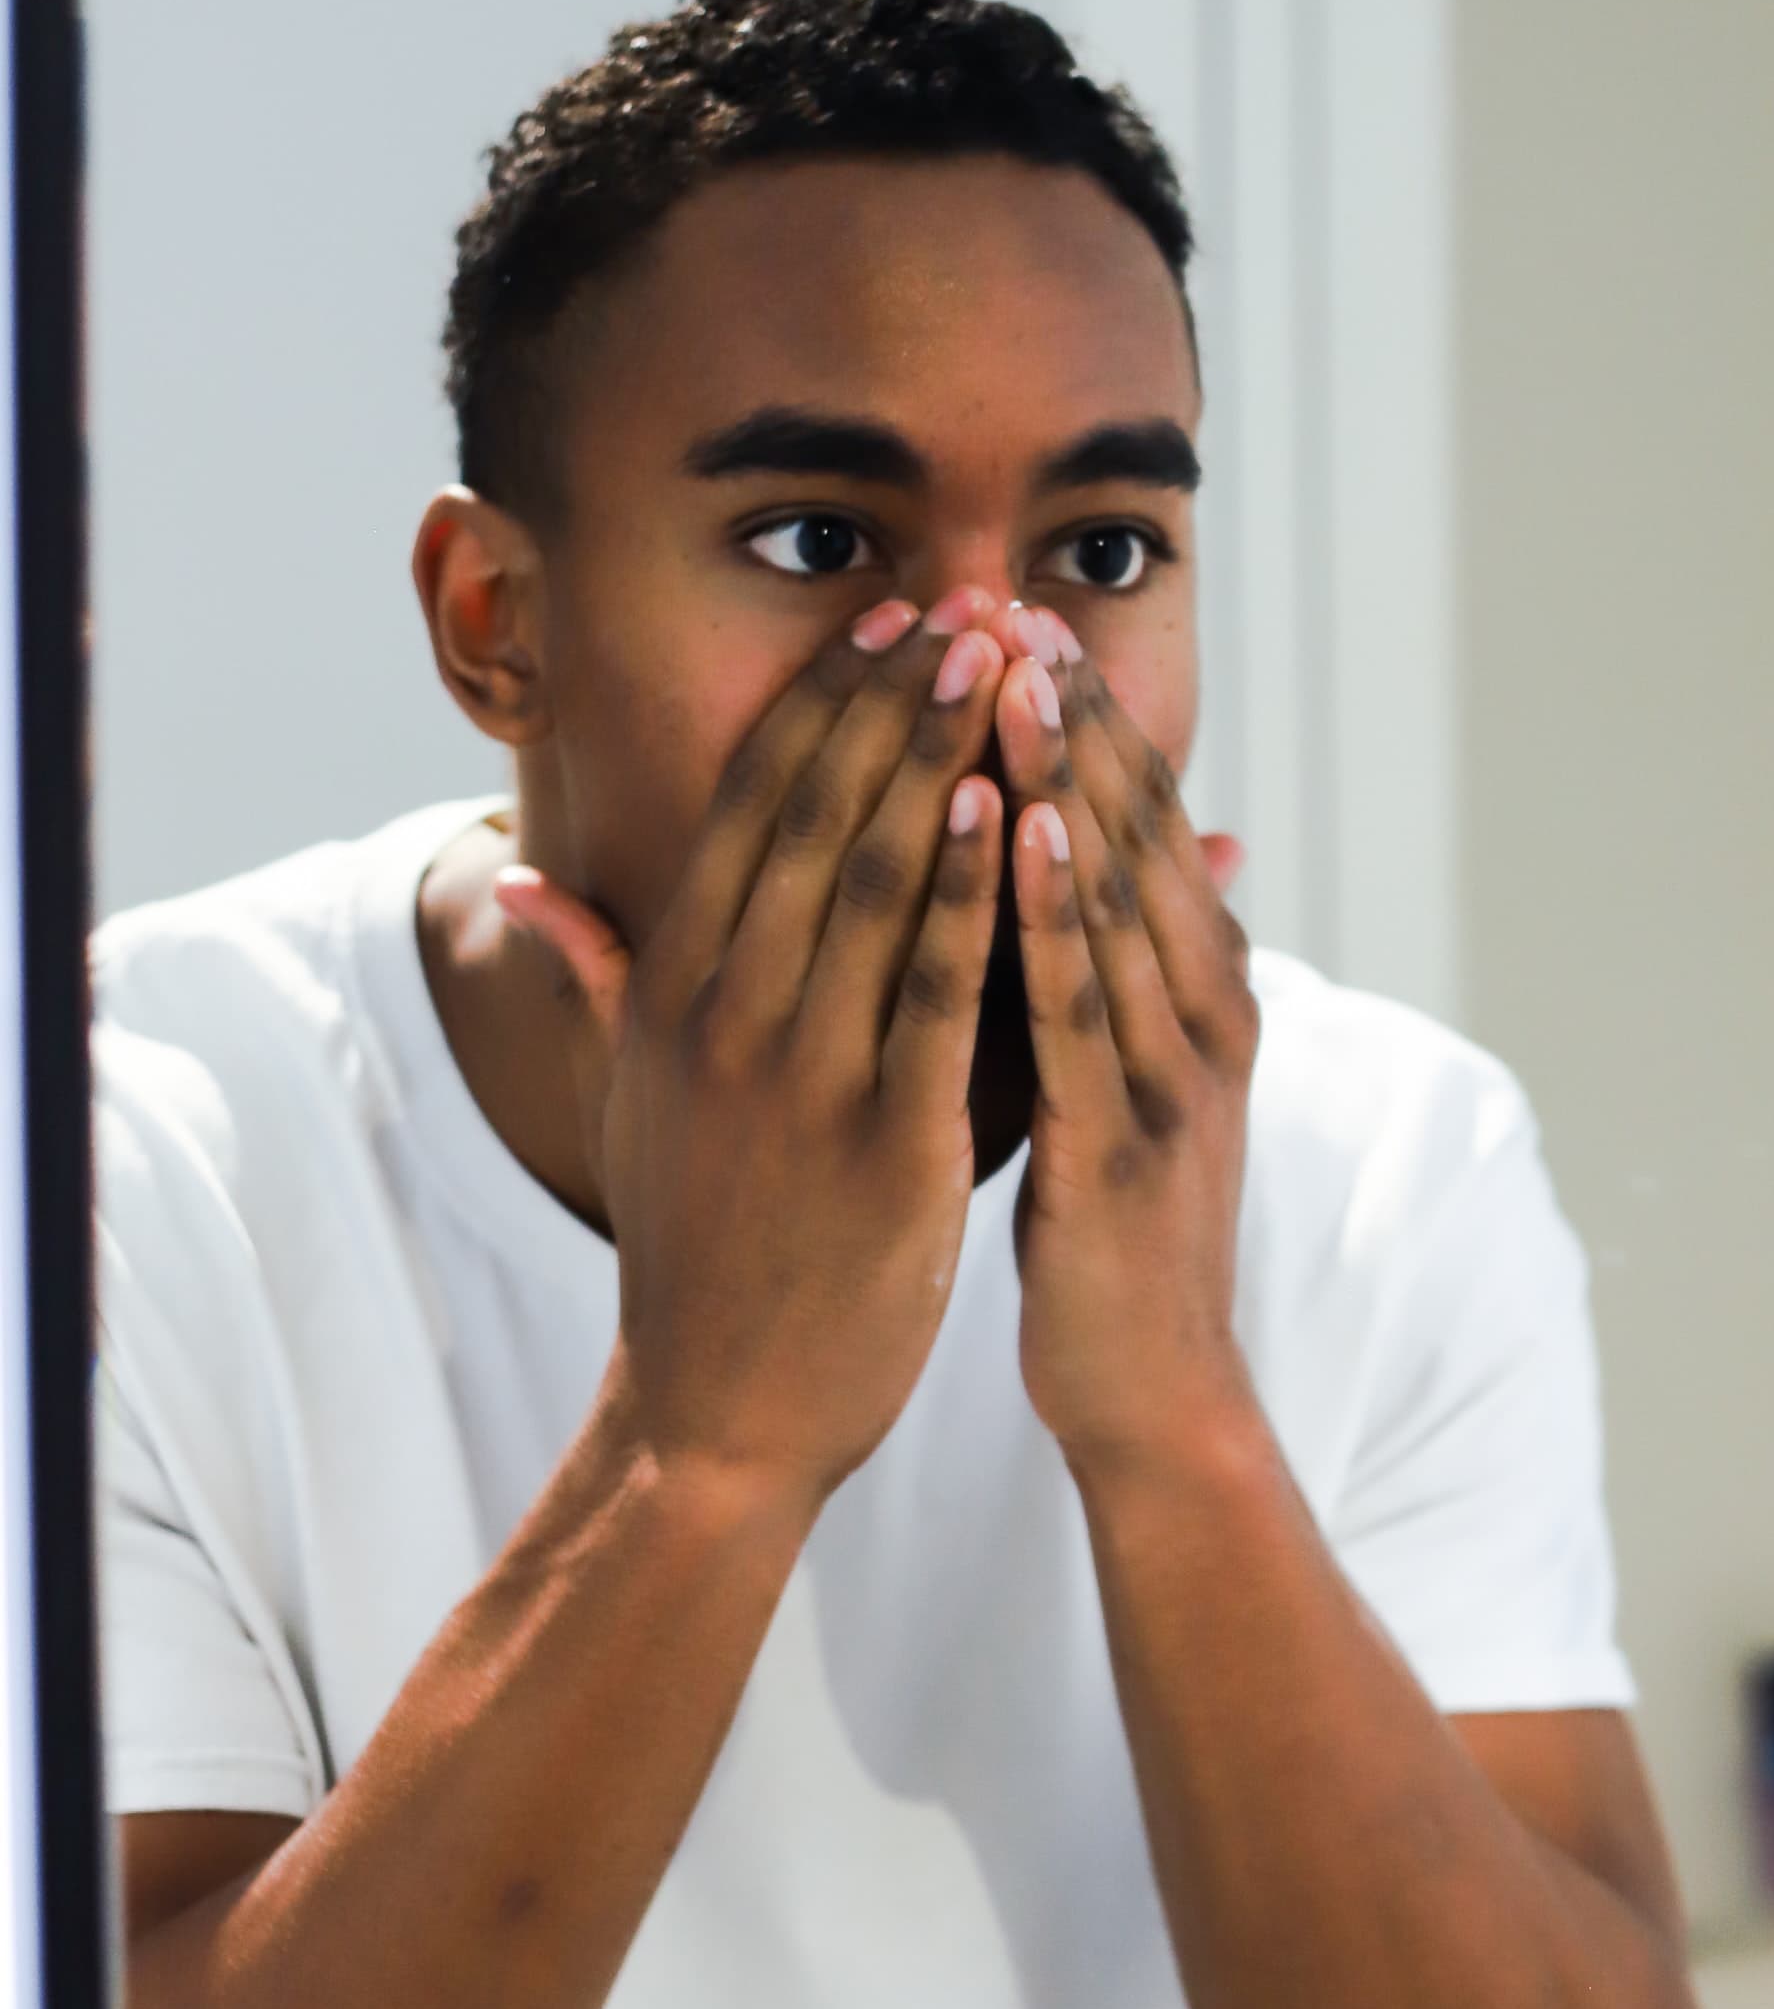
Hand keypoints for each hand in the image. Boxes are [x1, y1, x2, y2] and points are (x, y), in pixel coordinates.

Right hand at [497, 605, 1006, 1504]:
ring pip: (882, 880)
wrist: (720, 1406)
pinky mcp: (885, 1141)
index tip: (886, 619)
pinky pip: (939, 992)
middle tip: (963, 602)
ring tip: (1000, 663)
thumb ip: (596, 974)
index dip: (822, 704)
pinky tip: (1017, 812)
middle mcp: (729, 1012)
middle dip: (896, 698)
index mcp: (675, 989)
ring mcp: (804, 1073)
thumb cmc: (695, 1241)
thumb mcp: (628, 1094)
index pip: (754, 808)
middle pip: (820, 816)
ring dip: (947, 758)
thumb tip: (522, 877)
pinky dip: (980, 895)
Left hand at [990, 616, 1258, 1471]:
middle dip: (1074, 721)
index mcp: (1199, 996)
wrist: (1154, 1392)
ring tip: (1014, 678)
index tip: (1021, 619)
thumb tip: (1175, 850)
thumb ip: (1140, 966)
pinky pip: (1082, 1011)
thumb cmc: (1121, 1231)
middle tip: (1012, 606)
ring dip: (1068, 782)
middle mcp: (1201, 1019)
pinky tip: (1025, 834)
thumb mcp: (1135, 1079)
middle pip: (1137, 841)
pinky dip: (1057, 915)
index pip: (1142, 829)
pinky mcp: (1124, 1146)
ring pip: (1117, 903)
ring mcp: (1170, 1081)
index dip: (1087, 722)